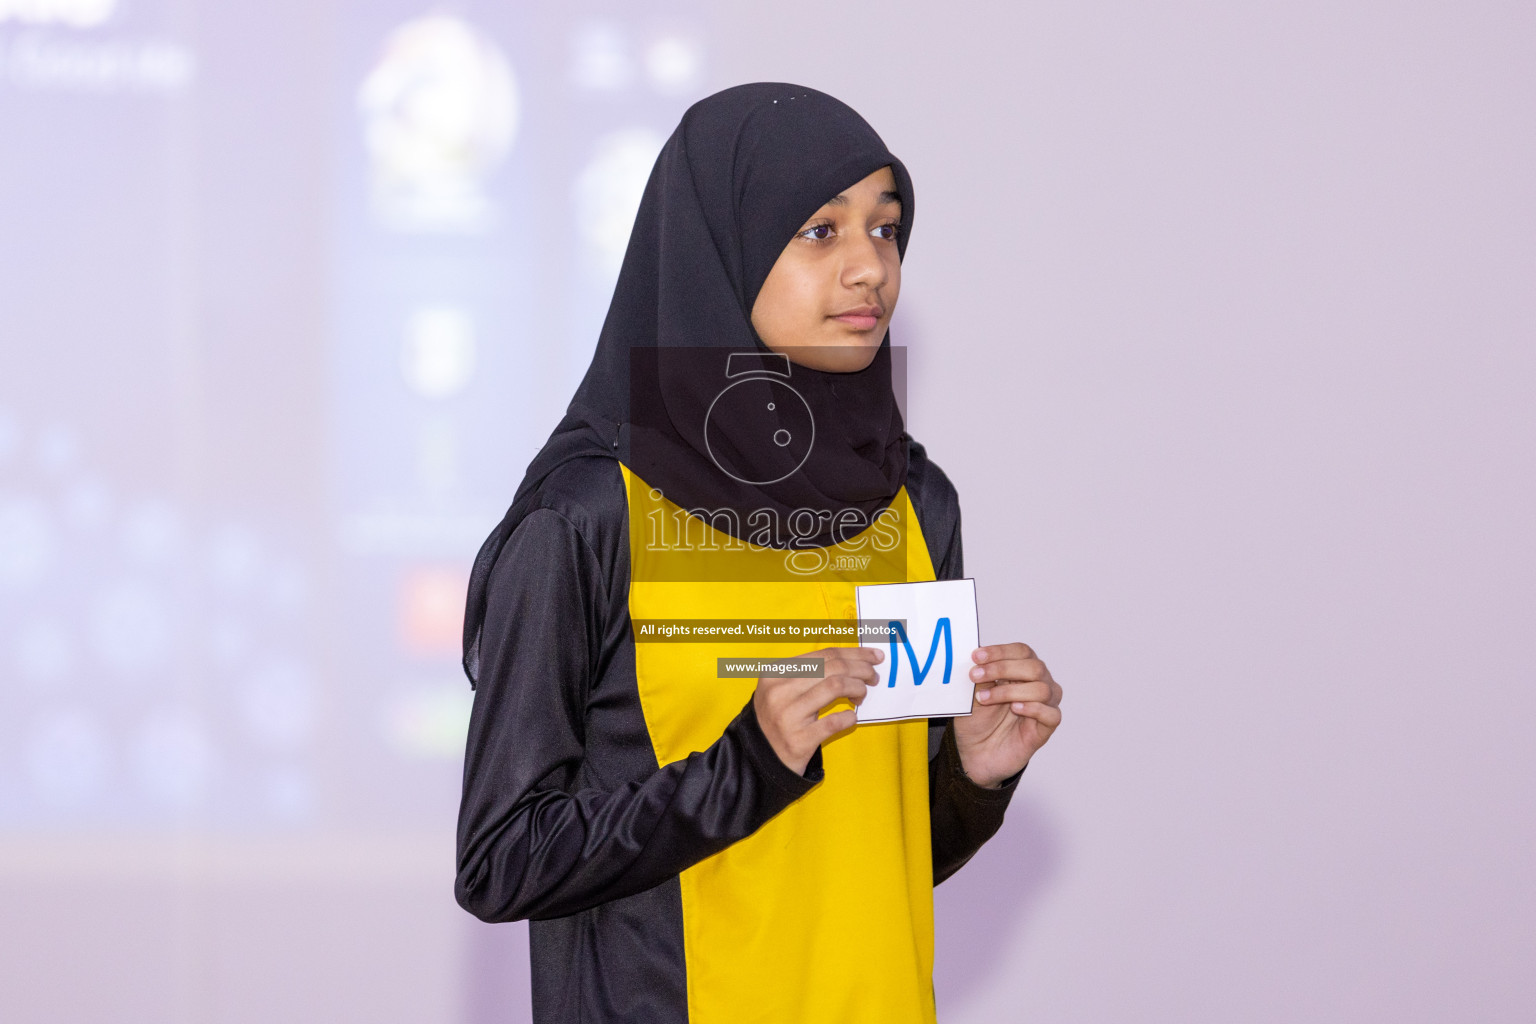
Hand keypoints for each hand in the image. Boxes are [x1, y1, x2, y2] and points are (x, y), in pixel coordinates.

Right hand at [753, 646, 882, 774]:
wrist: (759, 759)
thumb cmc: (778, 719)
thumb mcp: (783, 690)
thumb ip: (811, 673)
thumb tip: (854, 660)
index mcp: (776, 673)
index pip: (823, 655)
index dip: (854, 653)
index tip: (874, 656)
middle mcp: (779, 691)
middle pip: (833, 668)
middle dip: (861, 669)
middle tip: (873, 677)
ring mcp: (788, 715)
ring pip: (834, 686)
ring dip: (857, 688)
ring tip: (861, 695)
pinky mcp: (798, 740)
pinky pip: (833, 722)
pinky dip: (848, 717)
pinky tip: (851, 717)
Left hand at [952, 642, 1062, 787]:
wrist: (975, 753)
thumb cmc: (978, 720)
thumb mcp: (973, 695)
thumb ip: (981, 676)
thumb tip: (979, 657)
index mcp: (1021, 670)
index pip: (1021, 651)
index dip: (1000, 651)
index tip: (976, 657)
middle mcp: (1038, 684)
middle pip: (1034, 667)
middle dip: (1002, 668)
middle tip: (976, 675)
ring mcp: (1044, 706)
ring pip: (1042, 689)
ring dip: (1010, 691)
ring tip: (985, 699)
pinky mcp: (1045, 728)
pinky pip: (1051, 714)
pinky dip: (1033, 708)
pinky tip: (1015, 708)